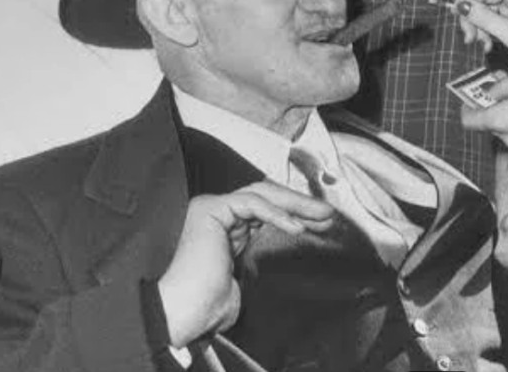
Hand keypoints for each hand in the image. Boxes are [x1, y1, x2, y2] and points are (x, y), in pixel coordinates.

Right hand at [157, 181, 334, 346]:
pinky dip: (276, 212)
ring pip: (262, 194)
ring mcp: (213, 209)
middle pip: (267, 198)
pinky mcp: (211, 208)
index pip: (266, 211)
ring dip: (294, 203)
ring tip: (320, 216)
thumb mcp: (241, 282)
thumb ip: (255, 266)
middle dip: (300, 204)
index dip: (295, 214)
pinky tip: (296, 226)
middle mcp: (219, 215)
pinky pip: (251, 202)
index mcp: (227, 230)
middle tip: (327, 215)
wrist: (180, 312)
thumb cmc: (204, 305)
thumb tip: (277, 261)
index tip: (321, 224)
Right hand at [454, 0, 507, 73]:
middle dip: (473, 12)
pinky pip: (494, 17)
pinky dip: (487, 29)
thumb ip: (485, 18)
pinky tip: (488, 44)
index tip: (460, 8)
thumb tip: (462, 6)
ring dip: (478, 24)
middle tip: (468, 35)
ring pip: (487, 5)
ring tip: (480, 43)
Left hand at [462, 67, 507, 148]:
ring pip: (505, 126)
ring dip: (507, 108)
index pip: (468, 121)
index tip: (471, 93)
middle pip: (487, 122)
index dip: (466, 106)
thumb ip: (502, 85)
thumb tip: (491, 91)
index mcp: (501, 120)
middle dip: (490, 103)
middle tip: (499, 82)